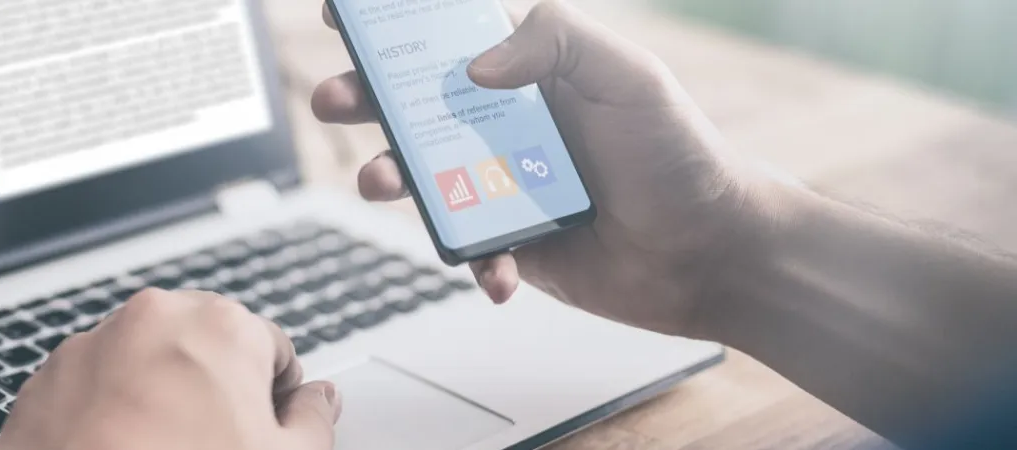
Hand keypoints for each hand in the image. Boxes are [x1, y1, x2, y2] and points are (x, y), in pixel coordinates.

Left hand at [0, 289, 341, 449]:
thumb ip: (314, 421)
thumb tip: (320, 402)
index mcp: (221, 325)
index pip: (273, 349)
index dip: (275, 398)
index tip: (265, 429)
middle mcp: (152, 319)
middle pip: (204, 349)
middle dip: (213, 391)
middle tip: (213, 446)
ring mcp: (92, 345)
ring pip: (145, 365)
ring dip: (158, 399)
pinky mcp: (45, 379)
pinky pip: (94, 386)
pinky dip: (107, 414)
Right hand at [314, 0, 779, 337]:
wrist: (713, 254)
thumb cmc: (683, 156)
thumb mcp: (630, 77)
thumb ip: (556, 43)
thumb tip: (476, 66)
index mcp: (533, 72)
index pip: (452, 35)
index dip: (398, 23)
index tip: (346, 14)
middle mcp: (508, 125)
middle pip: (416, 103)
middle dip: (365, 98)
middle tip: (335, 98)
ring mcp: (503, 185)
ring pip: (424, 177)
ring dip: (391, 177)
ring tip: (381, 182)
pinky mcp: (510, 243)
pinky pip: (468, 249)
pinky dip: (473, 261)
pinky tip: (497, 268)